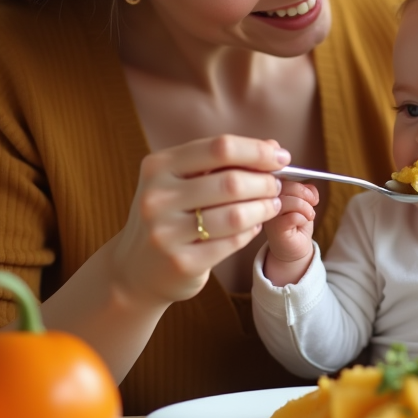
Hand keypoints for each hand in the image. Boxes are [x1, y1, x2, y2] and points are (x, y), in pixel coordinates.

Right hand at [109, 135, 289, 305]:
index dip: (257, 151)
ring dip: (263, 208)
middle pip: (231, 181)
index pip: (219, 147)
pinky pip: (232, 242)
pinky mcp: (181, 263)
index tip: (281, 158)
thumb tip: (273, 148)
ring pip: (236, 215)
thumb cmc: (169, 216)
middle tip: (277, 186)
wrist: (135, 270)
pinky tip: (253, 226)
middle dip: (265, 182)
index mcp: (158, 166)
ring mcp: (166, 232)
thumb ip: (224, 162)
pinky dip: (251, 232)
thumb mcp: (184, 181)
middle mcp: (157, 197)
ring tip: (271, 205)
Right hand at [262, 180, 318, 286]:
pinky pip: (292, 216)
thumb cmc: (296, 223)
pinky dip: (302, 218)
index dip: (299, 184)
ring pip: (288, 201)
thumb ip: (306, 190)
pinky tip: (302, 223)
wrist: (294, 247)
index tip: (311, 195)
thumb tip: (311, 187)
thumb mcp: (304, 202)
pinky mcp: (274, 228)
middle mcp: (266, 201)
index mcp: (271, 192)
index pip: (281, 177)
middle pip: (283, 186)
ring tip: (310, 215)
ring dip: (305, 207)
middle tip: (313, 203)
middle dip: (304, 193)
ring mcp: (268, 215)